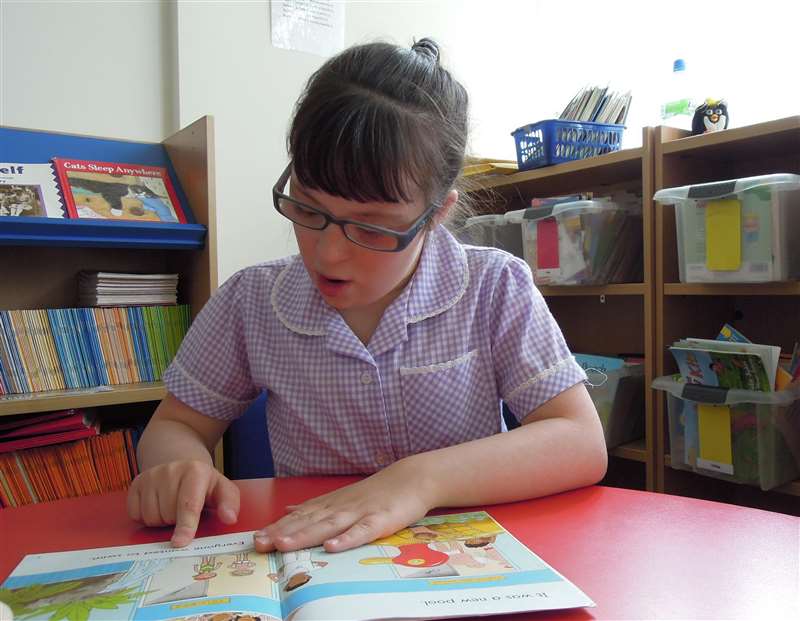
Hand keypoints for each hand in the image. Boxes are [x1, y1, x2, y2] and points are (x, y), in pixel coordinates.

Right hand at [127, 460, 239, 546]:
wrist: (181, 466)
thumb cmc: (205, 485)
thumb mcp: (223, 490)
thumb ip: (229, 504)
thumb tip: (229, 518)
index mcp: (196, 471)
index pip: (189, 504)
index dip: (185, 525)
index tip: (180, 542)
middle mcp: (171, 470)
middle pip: (168, 515)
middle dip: (176, 521)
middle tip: (184, 511)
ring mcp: (151, 475)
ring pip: (151, 517)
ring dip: (161, 520)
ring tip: (172, 507)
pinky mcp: (136, 483)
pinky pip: (135, 514)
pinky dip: (146, 517)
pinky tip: (157, 505)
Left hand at [253, 457, 437, 552]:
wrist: (411, 478)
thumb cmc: (377, 492)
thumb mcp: (342, 497)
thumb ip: (315, 507)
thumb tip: (288, 510)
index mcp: (330, 504)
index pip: (299, 517)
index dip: (276, 528)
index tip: (254, 538)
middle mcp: (340, 508)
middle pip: (308, 522)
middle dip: (282, 533)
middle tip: (258, 543)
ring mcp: (360, 513)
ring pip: (328, 526)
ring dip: (305, 535)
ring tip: (283, 545)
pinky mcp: (380, 520)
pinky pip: (362, 531)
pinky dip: (346, 539)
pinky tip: (332, 547)